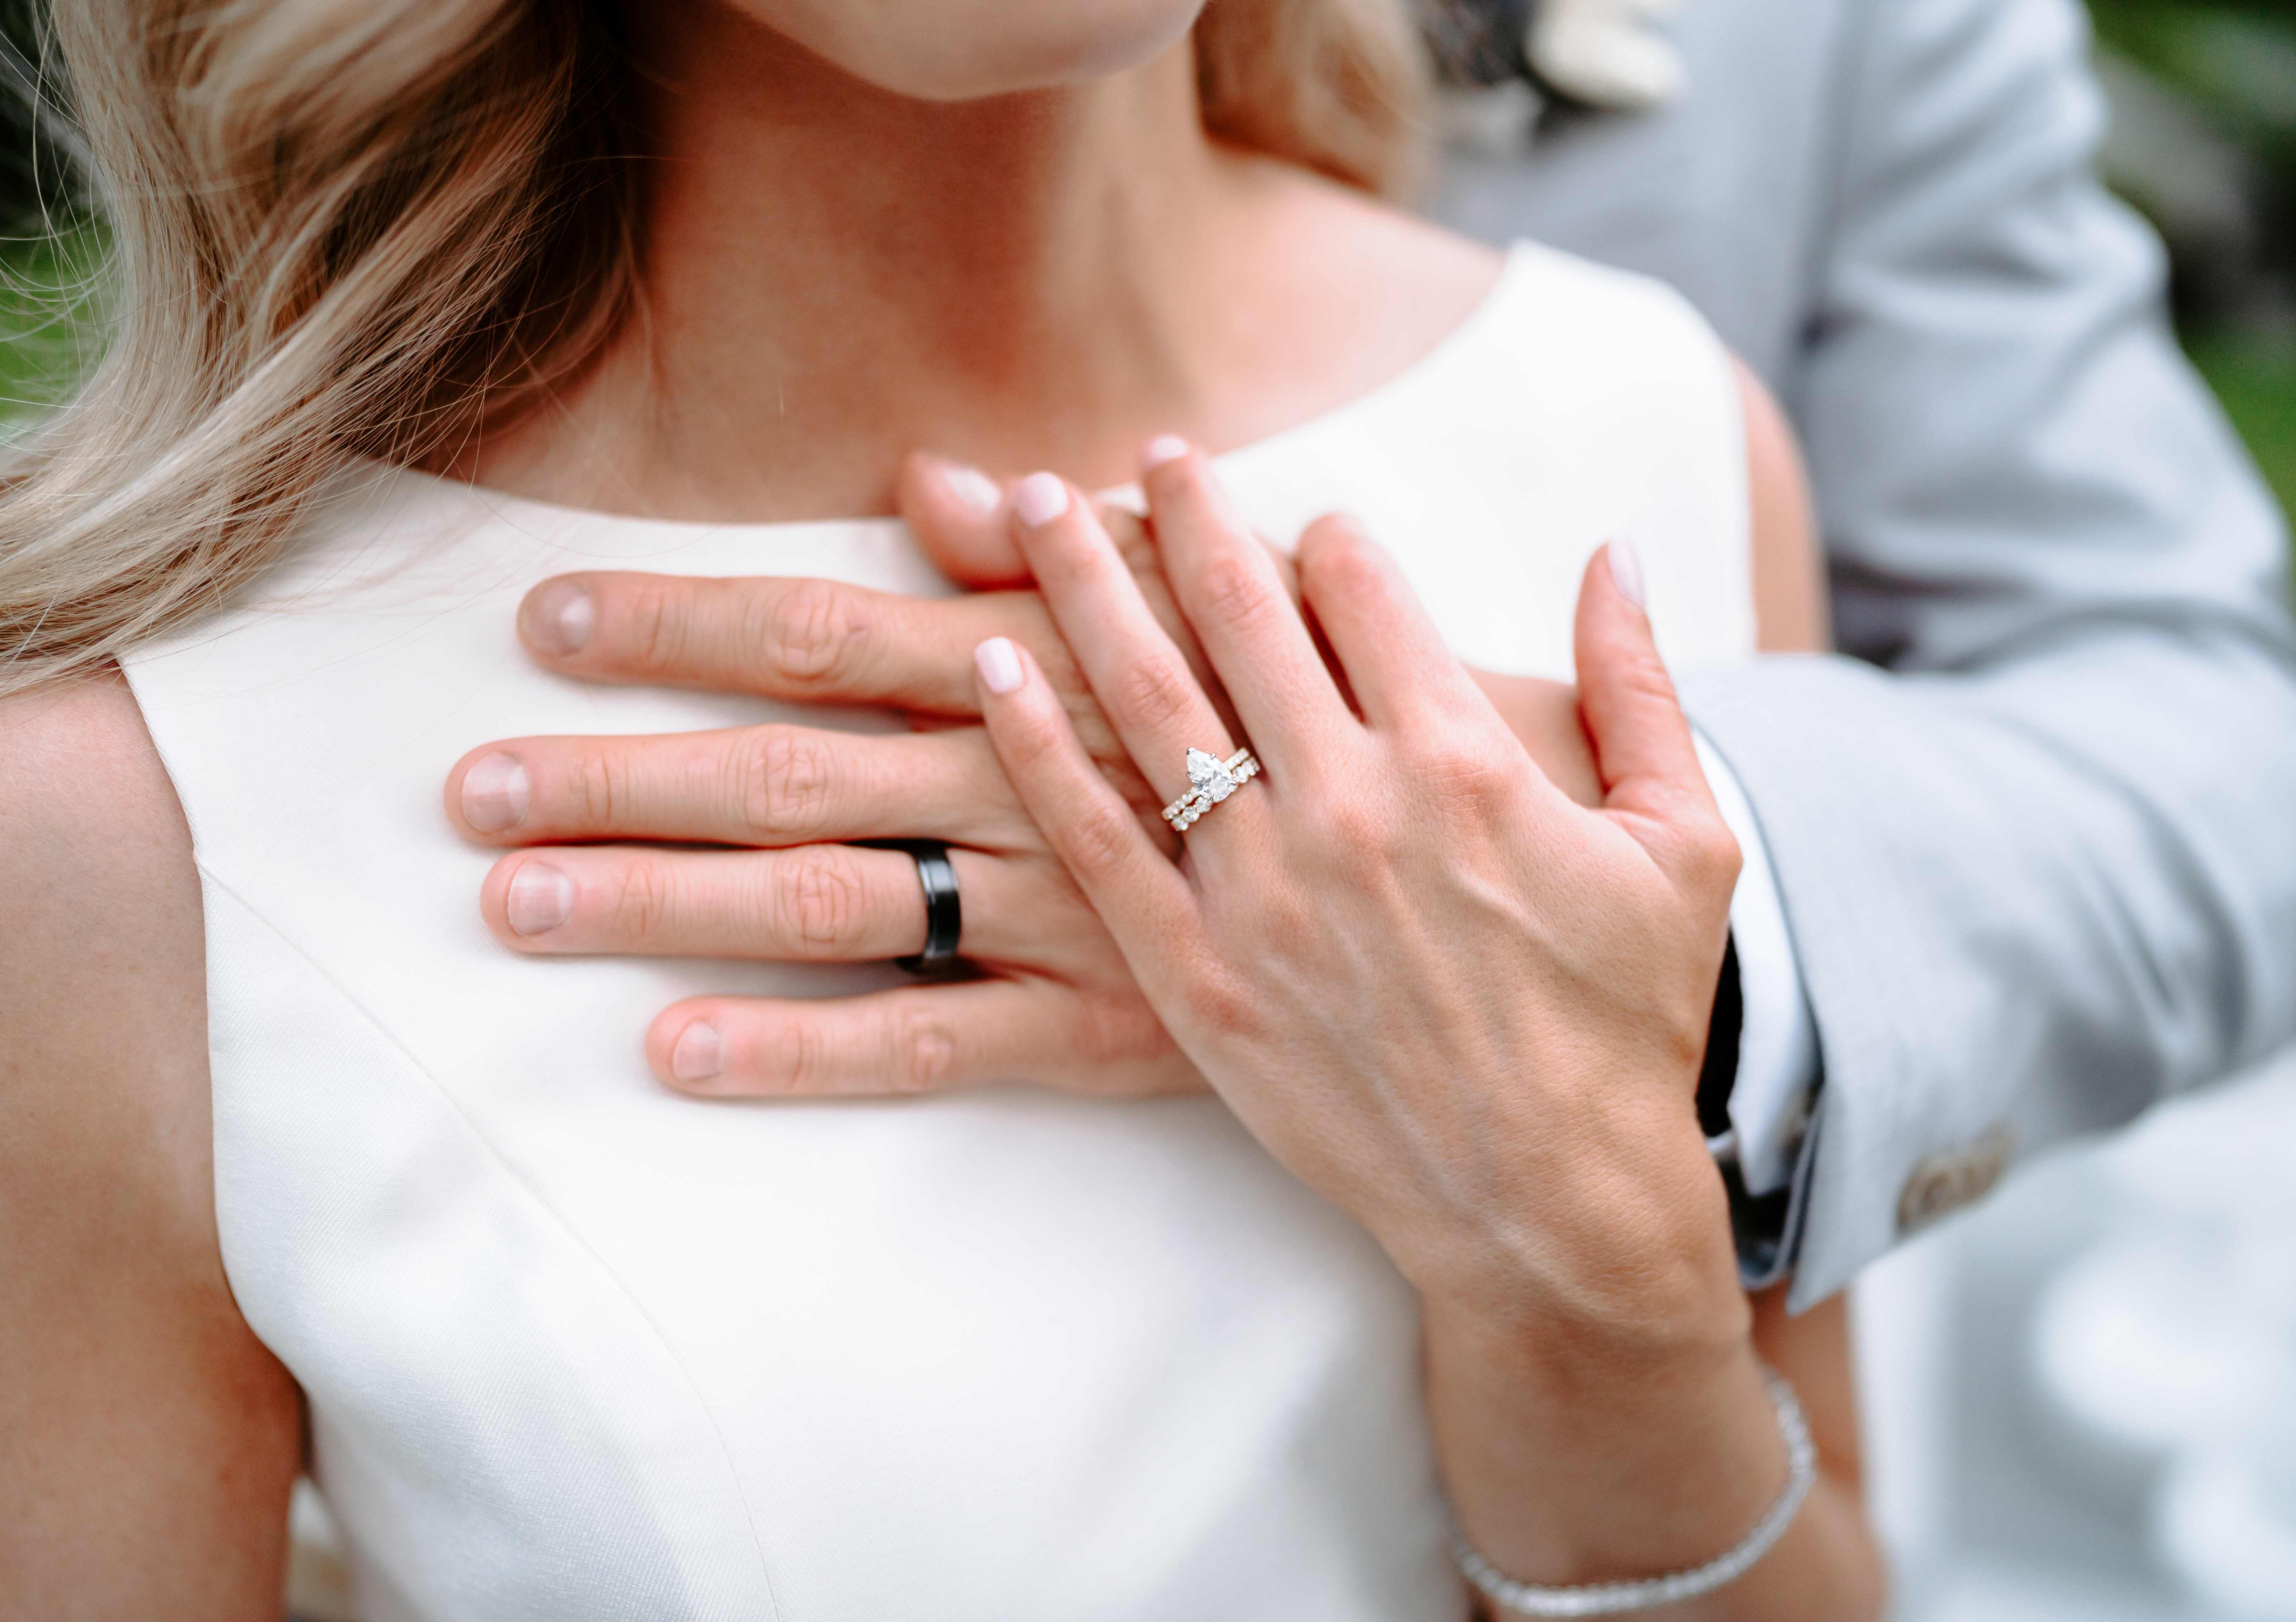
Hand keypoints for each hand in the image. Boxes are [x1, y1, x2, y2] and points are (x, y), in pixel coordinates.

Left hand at [445, 451, 1601, 1097]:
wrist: (1513, 890)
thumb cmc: (1357, 717)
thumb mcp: (1235, 603)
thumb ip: (1076, 548)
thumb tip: (943, 481)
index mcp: (1057, 667)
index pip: (830, 625)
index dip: (681, 618)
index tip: (543, 615)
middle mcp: (1039, 778)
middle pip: (787, 765)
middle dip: (617, 773)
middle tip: (464, 790)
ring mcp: (1071, 909)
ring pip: (833, 899)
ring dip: (665, 902)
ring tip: (516, 906)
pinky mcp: (1114, 1026)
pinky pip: (936, 1045)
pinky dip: (806, 1051)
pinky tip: (674, 1054)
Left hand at [968, 446, 1741, 1332]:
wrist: (1551, 1203)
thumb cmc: (1626, 1024)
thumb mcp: (1685, 844)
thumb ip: (1642, 687)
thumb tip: (1615, 552)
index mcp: (1461, 760)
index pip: (1360, 586)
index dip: (1324, 536)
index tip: (1298, 520)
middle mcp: (1346, 805)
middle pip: (1237, 611)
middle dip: (1186, 511)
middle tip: (1146, 449)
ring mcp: (1260, 892)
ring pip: (1148, 699)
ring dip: (1086, 586)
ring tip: (1040, 505)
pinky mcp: (1193, 975)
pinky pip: (1094, 837)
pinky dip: (1035, 745)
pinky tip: (990, 667)